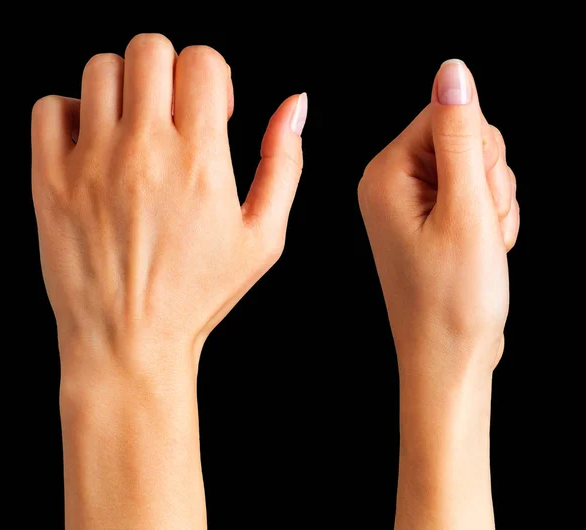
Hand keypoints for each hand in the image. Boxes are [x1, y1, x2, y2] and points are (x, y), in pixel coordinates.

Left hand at [31, 34, 306, 528]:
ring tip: (136, 127)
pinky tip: (96, 145)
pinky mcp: (49, 179)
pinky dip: (73, 112)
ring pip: (101, 69)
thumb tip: (295, 104)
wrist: (130, 342)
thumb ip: (283, 164)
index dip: (213, 76)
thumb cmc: (199, 294)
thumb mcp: (263, 237)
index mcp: (200, 161)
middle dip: (170, 70)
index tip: (212, 110)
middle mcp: (143, 152)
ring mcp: (91, 163)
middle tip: (174, 111)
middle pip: (150, 49)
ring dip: (126, 87)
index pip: (202, 61)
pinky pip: (51, 107)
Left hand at [358, 59, 519, 529]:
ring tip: (479, 245)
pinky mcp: (429, 220)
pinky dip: (489, 220)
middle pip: (462, 138)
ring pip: (475, 168)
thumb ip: (460, 137)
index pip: (445, 114)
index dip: (478, 151)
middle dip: (486, 181)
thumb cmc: (452, 298)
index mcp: (385, 174)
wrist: (449, 356)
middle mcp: (390, 184)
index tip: (475, 198)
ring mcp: (410, 203)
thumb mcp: (465, 210)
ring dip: (492, 204)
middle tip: (479, 227)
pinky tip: (480, 251)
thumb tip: (453, 73)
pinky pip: (473, 194)